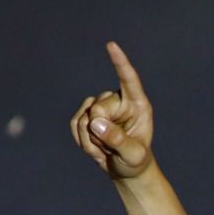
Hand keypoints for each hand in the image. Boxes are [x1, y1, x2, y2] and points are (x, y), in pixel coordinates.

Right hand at [71, 41, 154, 178]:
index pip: (129, 80)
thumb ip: (118, 140)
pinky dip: (82, 140)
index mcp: (138, 104)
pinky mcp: (86, 114)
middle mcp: (119, 100)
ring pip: (84, 117)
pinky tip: (96, 147)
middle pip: (98, 108)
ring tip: (107, 149)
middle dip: (99, 132)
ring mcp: (101, 105)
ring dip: (91, 140)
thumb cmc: (136, 160)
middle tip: (111, 148)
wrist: (125, 168)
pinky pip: (75, 124)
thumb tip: (96, 121)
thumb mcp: (133, 154)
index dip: (120, 62)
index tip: (111, 46)